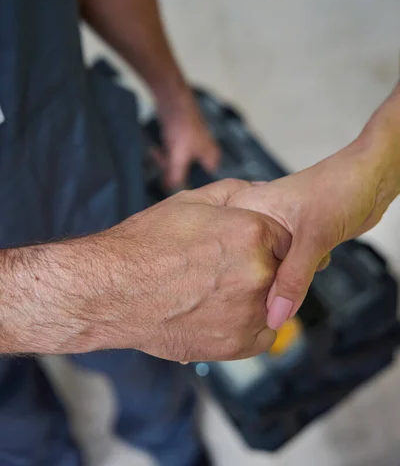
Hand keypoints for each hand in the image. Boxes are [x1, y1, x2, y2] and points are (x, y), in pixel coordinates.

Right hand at [88, 179, 290, 361]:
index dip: (263, 243)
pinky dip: (246, 326)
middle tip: (223, 271)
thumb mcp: (189, 202)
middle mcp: (259, 273)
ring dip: (252, 298)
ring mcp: (250, 312)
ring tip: (214, 293)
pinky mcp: (237, 345)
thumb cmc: (146, 244)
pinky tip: (218, 314)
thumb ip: (233, 192)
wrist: (113, 291)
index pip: (283, 239)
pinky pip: (262, 335)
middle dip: (257, 269)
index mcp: (252, 232)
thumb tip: (260, 189)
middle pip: (278, 271)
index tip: (242, 250)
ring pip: (272, 304)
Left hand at [156, 88, 220, 188]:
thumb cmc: (182, 125)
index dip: (191, 185)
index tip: (176, 187)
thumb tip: (170, 189)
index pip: (205, 180)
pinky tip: (156, 150)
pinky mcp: (182, 140)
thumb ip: (175, 176)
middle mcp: (205, 152)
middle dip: (173, 170)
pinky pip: (173, 153)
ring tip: (157, 154)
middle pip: (188, 172)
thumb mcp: (178, 156)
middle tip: (163, 167)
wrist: (172, 102)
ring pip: (179, 162)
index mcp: (211, 157)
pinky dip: (165, 153)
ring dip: (166, 161)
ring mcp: (193, 146)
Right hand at [227, 140, 398, 329]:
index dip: (244, 278)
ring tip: (311, 255)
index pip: (230, 256)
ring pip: (269, 271)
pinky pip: (286, 269)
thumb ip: (292, 279)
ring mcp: (271, 230)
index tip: (259, 294)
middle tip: (297, 268)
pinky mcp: (290, 240)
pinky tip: (316, 258)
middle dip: (274, 277)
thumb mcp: (314, 237)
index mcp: (245, 208)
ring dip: (292, 276)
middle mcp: (253, 219)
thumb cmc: (339, 187)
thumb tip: (275, 316)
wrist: (370, 177)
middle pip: (248, 268)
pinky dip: (302, 272)